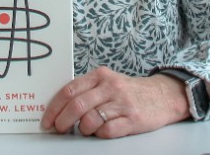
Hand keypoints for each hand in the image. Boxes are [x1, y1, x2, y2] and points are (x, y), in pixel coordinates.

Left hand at [41, 66, 189, 137]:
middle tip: (59, 130)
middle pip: (77, 106)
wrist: (162, 96)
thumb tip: (58, 108)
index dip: (54, 108)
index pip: (69, 90)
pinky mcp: (133, 119)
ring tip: (85, 130)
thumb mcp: (107, 82)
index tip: (47, 121)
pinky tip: (101, 131)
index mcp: (100, 75)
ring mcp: (122, 103)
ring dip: (82, 129)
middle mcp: (111, 87)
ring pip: (90, 120)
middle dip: (63, 122)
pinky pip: (107, 131)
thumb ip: (86, 90)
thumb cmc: (128, 91)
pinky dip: (99, 134)